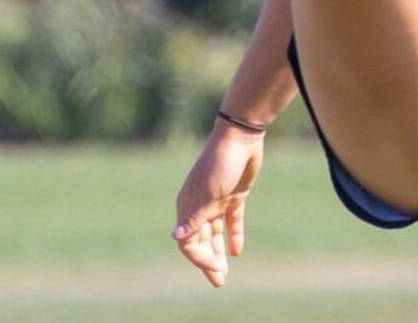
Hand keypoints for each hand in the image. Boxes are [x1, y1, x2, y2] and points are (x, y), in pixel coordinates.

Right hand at [173, 123, 265, 287]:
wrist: (241, 136)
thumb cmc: (220, 163)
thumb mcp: (208, 192)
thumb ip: (195, 216)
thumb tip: (176, 237)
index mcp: (188, 205)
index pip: (187, 240)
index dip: (197, 257)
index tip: (212, 267)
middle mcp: (200, 205)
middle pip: (201, 240)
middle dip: (208, 261)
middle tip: (219, 281)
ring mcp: (218, 200)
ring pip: (215, 234)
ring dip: (218, 252)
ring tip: (224, 274)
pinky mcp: (234, 195)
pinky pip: (232, 221)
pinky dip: (233, 236)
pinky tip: (236, 251)